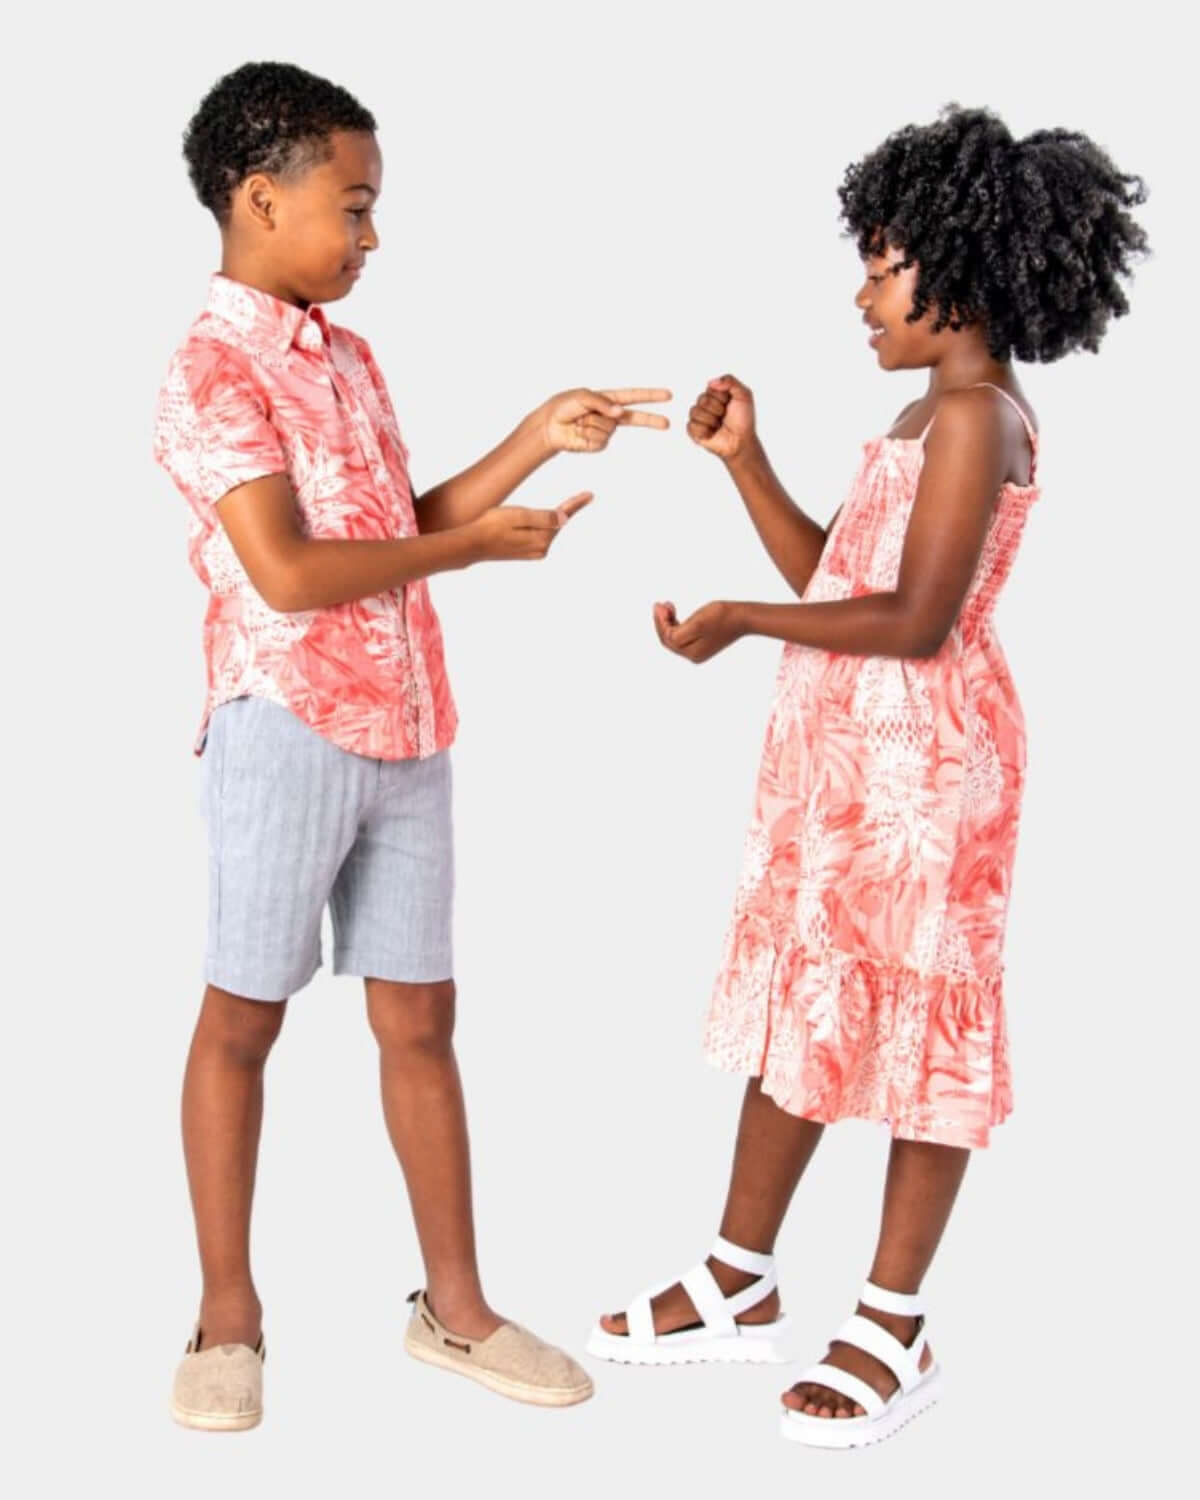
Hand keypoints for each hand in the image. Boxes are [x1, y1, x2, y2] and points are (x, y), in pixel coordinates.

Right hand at [470, 492, 592, 561]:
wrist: (472, 544)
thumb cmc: (491, 526)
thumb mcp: (519, 516)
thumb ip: (543, 517)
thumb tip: (563, 518)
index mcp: (541, 539)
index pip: (562, 517)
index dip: (576, 504)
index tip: (590, 495)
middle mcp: (540, 549)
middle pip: (557, 523)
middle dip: (566, 510)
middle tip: (583, 496)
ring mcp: (533, 552)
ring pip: (548, 529)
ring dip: (551, 517)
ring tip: (559, 506)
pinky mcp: (525, 551)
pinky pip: (540, 534)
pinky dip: (543, 524)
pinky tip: (542, 520)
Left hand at [540, 387, 671, 453]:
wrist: (550, 426)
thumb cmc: (564, 407)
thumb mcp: (583, 397)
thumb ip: (602, 403)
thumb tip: (619, 413)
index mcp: (608, 399)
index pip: (634, 397)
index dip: (651, 396)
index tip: (669, 395)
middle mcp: (609, 415)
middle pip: (635, 418)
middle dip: (651, 420)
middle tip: (668, 423)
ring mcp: (605, 430)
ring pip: (608, 428)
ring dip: (592, 424)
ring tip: (579, 421)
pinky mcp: (598, 444)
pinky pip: (600, 440)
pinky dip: (588, 435)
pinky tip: (579, 432)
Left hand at [652, 599, 744, 662]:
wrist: (742, 616)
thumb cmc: (721, 617)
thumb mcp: (697, 623)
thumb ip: (679, 632)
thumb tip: (667, 634)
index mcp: (691, 653)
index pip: (668, 638)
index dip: (660, 622)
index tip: (658, 605)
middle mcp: (694, 655)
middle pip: (669, 639)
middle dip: (662, 622)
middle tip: (659, 604)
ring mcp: (698, 650)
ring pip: (675, 636)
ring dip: (668, 621)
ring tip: (667, 605)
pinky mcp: (703, 642)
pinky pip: (683, 634)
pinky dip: (677, 623)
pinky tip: (675, 613)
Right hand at [686, 374, 757, 461]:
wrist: (741, 441)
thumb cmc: (743, 419)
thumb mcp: (744, 395)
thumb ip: (730, 381)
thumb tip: (710, 382)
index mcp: (715, 394)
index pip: (710, 389)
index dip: (722, 398)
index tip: (730, 405)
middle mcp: (704, 404)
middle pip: (702, 399)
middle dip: (717, 409)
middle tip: (724, 417)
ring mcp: (698, 417)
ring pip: (695, 411)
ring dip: (711, 420)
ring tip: (719, 426)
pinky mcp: (694, 431)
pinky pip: (691, 425)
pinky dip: (704, 430)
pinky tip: (712, 433)